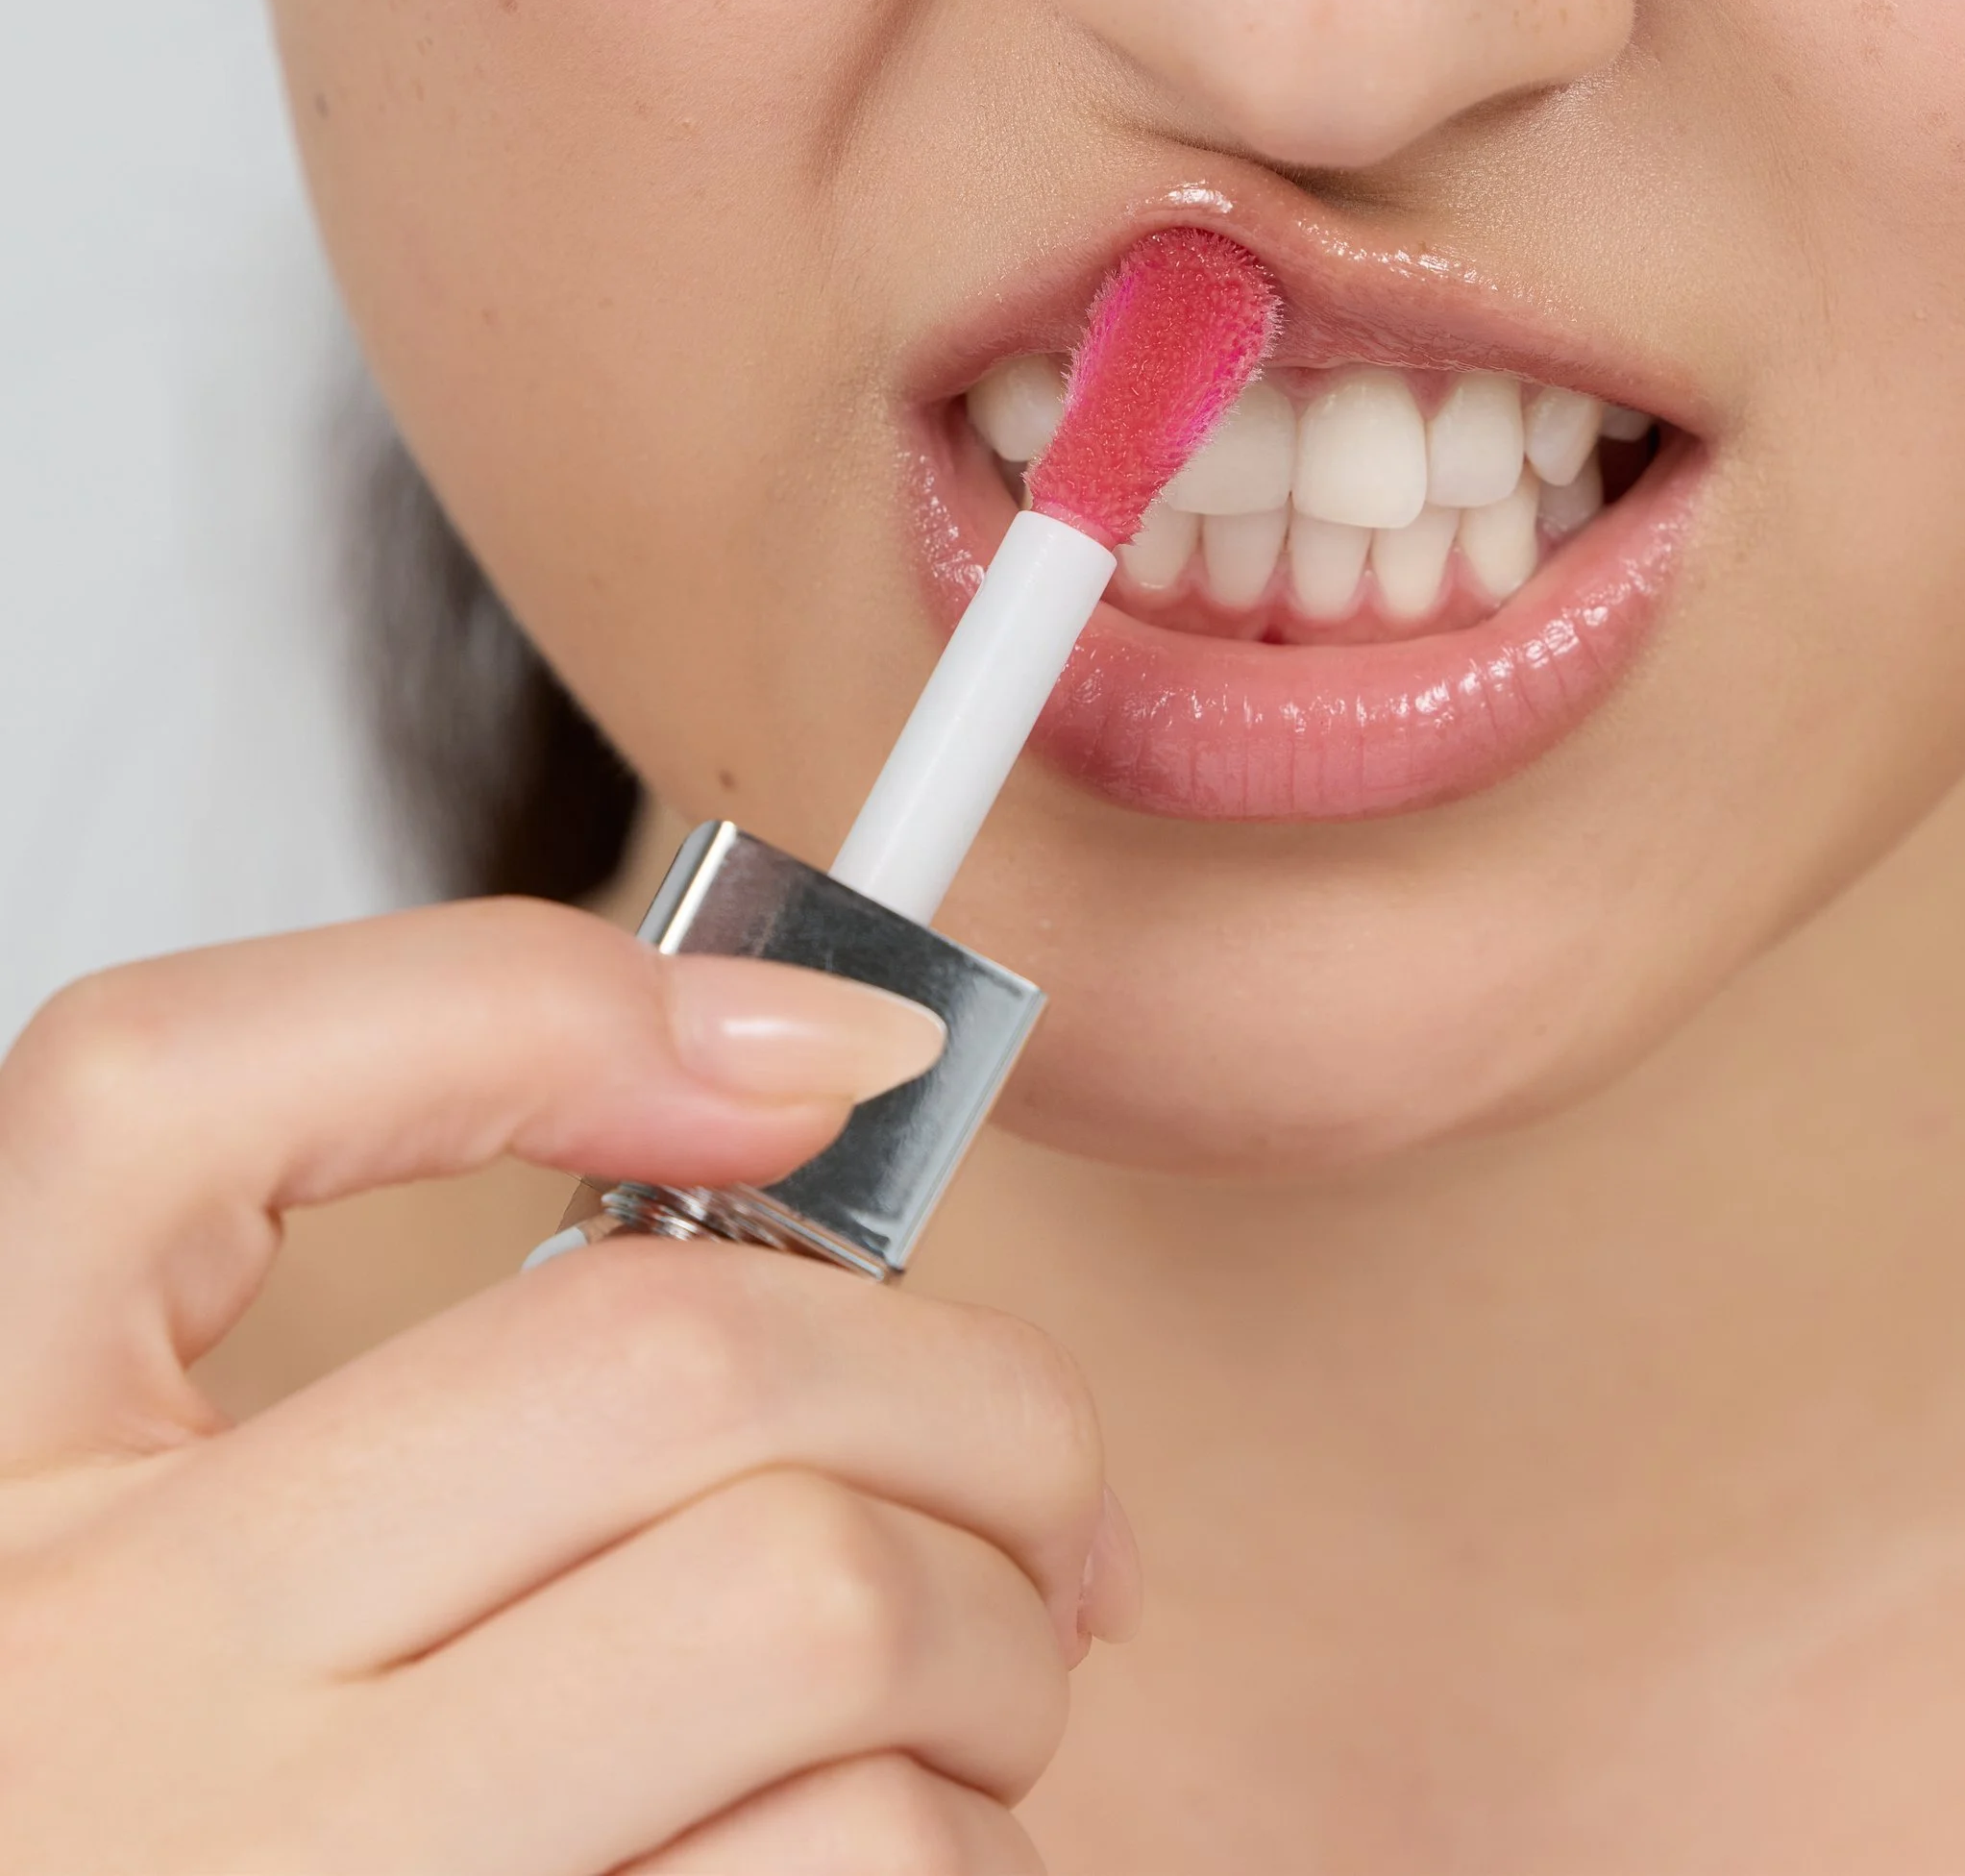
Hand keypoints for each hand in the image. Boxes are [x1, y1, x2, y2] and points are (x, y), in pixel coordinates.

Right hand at [0, 901, 1135, 1870]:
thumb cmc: (232, 1832)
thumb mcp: (211, 1557)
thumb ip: (443, 1323)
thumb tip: (825, 1066)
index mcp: (1, 1480)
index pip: (157, 1094)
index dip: (535, 1004)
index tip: (844, 1044)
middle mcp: (92, 1691)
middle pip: (665, 1361)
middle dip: (968, 1394)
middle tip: (1032, 1489)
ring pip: (823, 1617)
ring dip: (995, 1649)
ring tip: (968, 1703)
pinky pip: (856, 1871)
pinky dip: (965, 1853)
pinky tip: (900, 1862)